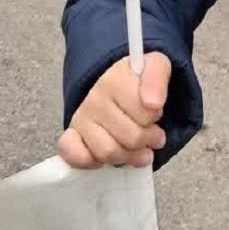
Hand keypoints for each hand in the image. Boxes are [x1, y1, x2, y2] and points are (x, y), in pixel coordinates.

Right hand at [58, 52, 171, 168]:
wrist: (117, 84)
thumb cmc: (137, 81)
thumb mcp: (156, 67)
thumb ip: (157, 78)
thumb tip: (153, 103)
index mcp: (115, 80)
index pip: (145, 113)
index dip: (155, 116)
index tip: (156, 111)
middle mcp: (94, 99)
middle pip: (131, 138)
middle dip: (149, 140)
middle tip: (154, 135)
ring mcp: (82, 119)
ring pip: (108, 152)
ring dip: (129, 156)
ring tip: (140, 148)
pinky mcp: (71, 137)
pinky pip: (77, 157)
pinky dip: (93, 162)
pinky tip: (109, 155)